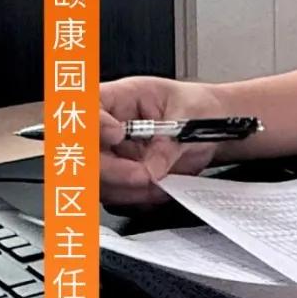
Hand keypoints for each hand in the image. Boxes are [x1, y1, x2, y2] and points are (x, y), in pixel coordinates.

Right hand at [100, 75, 223, 208]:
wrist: (212, 126)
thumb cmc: (195, 107)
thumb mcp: (188, 116)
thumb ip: (167, 144)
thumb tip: (151, 169)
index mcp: (119, 98)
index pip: (88, 109)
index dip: (95, 124)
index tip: (117, 135)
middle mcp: (107, 128)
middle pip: (85, 153)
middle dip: (113, 170)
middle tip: (145, 175)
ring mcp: (111, 154)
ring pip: (98, 181)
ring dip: (129, 190)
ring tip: (160, 184)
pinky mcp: (121, 178)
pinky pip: (117, 196)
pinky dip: (139, 199)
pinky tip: (160, 190)